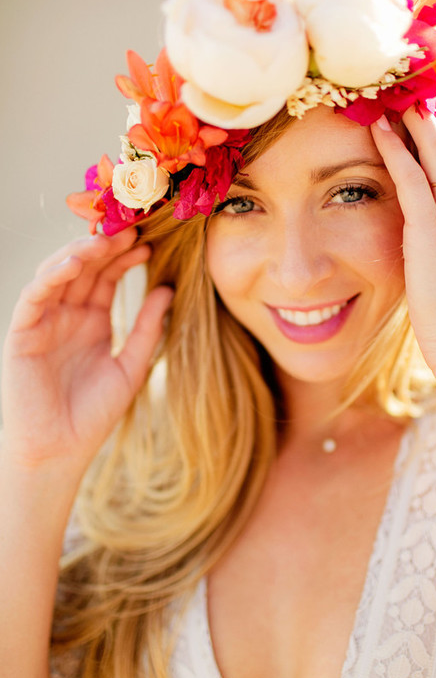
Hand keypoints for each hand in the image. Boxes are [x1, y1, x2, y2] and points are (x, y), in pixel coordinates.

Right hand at [2, 228, 172, 472]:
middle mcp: (67, 314)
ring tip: (107, 238)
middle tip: (131, 226)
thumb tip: (169, 288)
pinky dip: (53, 276)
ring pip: (59, 273)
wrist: (59, 451)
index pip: (107, 276)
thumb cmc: (94, 414)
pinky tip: (75, 262)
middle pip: (85, 267)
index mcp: (93, 320)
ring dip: (80, 252)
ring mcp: (44, 321)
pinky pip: (36, 296)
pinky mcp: (23, 332)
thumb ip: (148, 328)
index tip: (150, 240)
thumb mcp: (132, 366)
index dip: (125, 256)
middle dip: (106, 245)